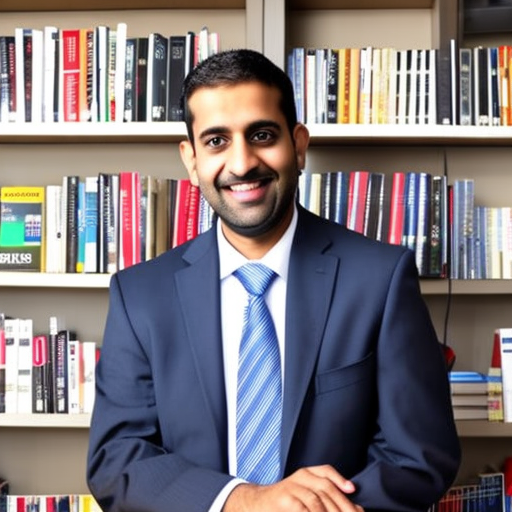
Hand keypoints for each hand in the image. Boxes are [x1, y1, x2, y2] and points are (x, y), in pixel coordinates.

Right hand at [223, 464, 363, 511]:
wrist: (258, 504)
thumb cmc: (286, 502)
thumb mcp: (305, 494)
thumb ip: (326, 499)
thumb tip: (355, 509)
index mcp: (306, 473)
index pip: (326, 471)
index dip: (340, 479)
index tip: (352, 490)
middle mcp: (299, 477)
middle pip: (326, 488)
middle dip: (342, 505)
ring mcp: (291, 487)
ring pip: (317, 500)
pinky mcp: (283, 499)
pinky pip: (302, 508)